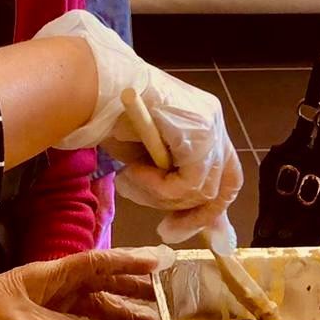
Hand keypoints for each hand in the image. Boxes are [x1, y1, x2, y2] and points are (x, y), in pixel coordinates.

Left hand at [0, 246, 171, 319]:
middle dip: (131, 286)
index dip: (126, 262)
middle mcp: (53, 285)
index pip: (95, 263)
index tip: (155, 262)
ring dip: (119, 309)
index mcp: (49, 275)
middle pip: (99, 281)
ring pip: (92, 302)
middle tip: (163, 296)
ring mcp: (48, 302)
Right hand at [33, 11, 241, 238]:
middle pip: (224, 185)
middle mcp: (213, 122)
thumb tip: (190, 219)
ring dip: (161, 195)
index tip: (181, 227)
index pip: (225, 175)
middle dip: (194, 216)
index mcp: (204, 124)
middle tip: (165, 230)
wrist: (94, 90)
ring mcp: (209, 125)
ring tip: (131, 179)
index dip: (209, 209)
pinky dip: (157, 187)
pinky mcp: (199, 133)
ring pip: (202, 189)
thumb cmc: (110, 118)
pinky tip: (133, 171)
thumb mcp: (147, 158)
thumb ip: (171, 181)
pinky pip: (187, 183)